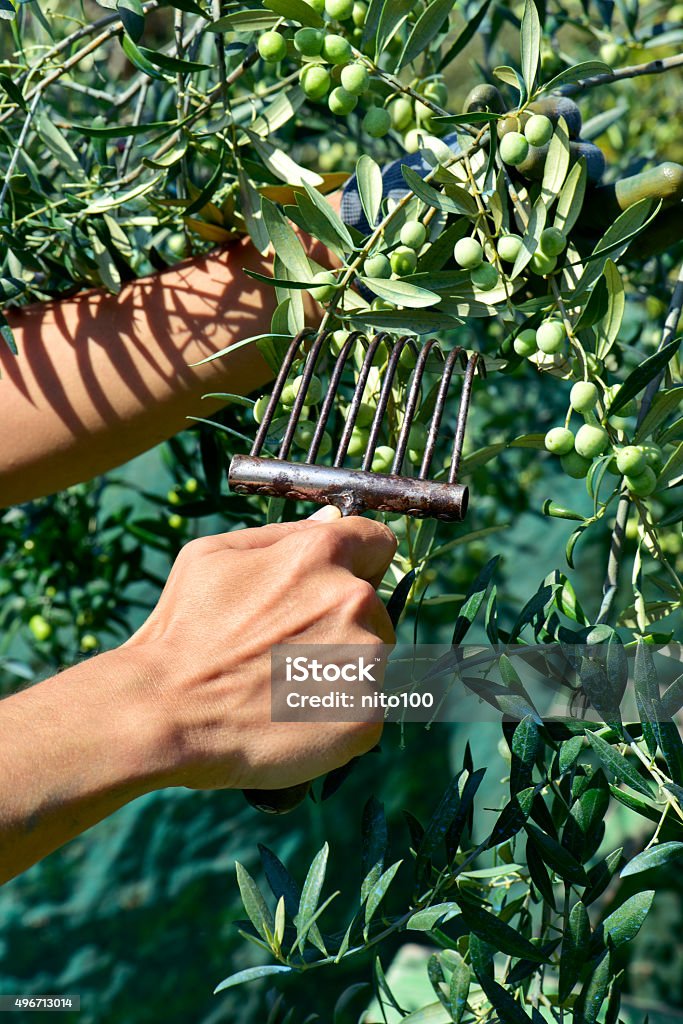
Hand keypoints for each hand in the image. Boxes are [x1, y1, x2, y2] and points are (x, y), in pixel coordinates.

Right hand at [122, 506, 396, 791]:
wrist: (167, 713)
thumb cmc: (183, 631)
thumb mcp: (214, 556)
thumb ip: (283, 534)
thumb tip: (331, 518)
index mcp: (322, 555)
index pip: (378, 542)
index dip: (358, 559)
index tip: (334, 583)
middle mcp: (354, 601)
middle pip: (372, 605)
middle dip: (339, 619)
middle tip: (283, 647)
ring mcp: (366, 660)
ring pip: (368, 657)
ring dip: (337, 667)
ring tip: (281, 685)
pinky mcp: (365, 715)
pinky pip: (362, 707)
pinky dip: (333, 714)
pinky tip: (290, 717)